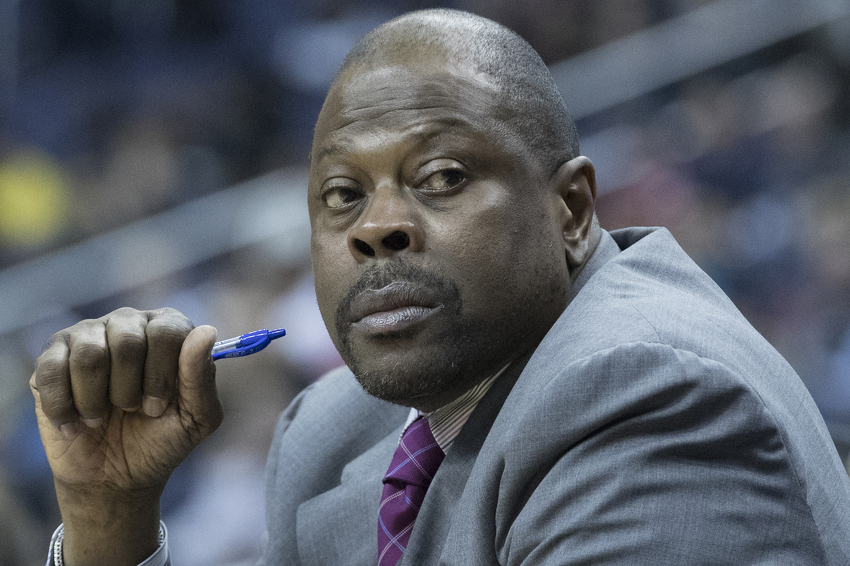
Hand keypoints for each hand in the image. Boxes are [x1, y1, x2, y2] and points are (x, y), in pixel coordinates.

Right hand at [30, 307, 222, 564]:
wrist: (114, 476)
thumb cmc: (162, 440)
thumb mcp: (196, 417)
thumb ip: (201, 376)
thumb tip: (207, 331)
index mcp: (169, 330)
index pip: (167, 330)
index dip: (162, 375)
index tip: (159, 406)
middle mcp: (128, 323)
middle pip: (127, 340)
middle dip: (129, 390)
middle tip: (132, 411)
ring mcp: (87, 336)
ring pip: (89, 355)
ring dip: (96, 400)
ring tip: (101, 418)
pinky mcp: (51, 359)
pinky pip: (50, 371)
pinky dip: (63, 408)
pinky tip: (75, 423)